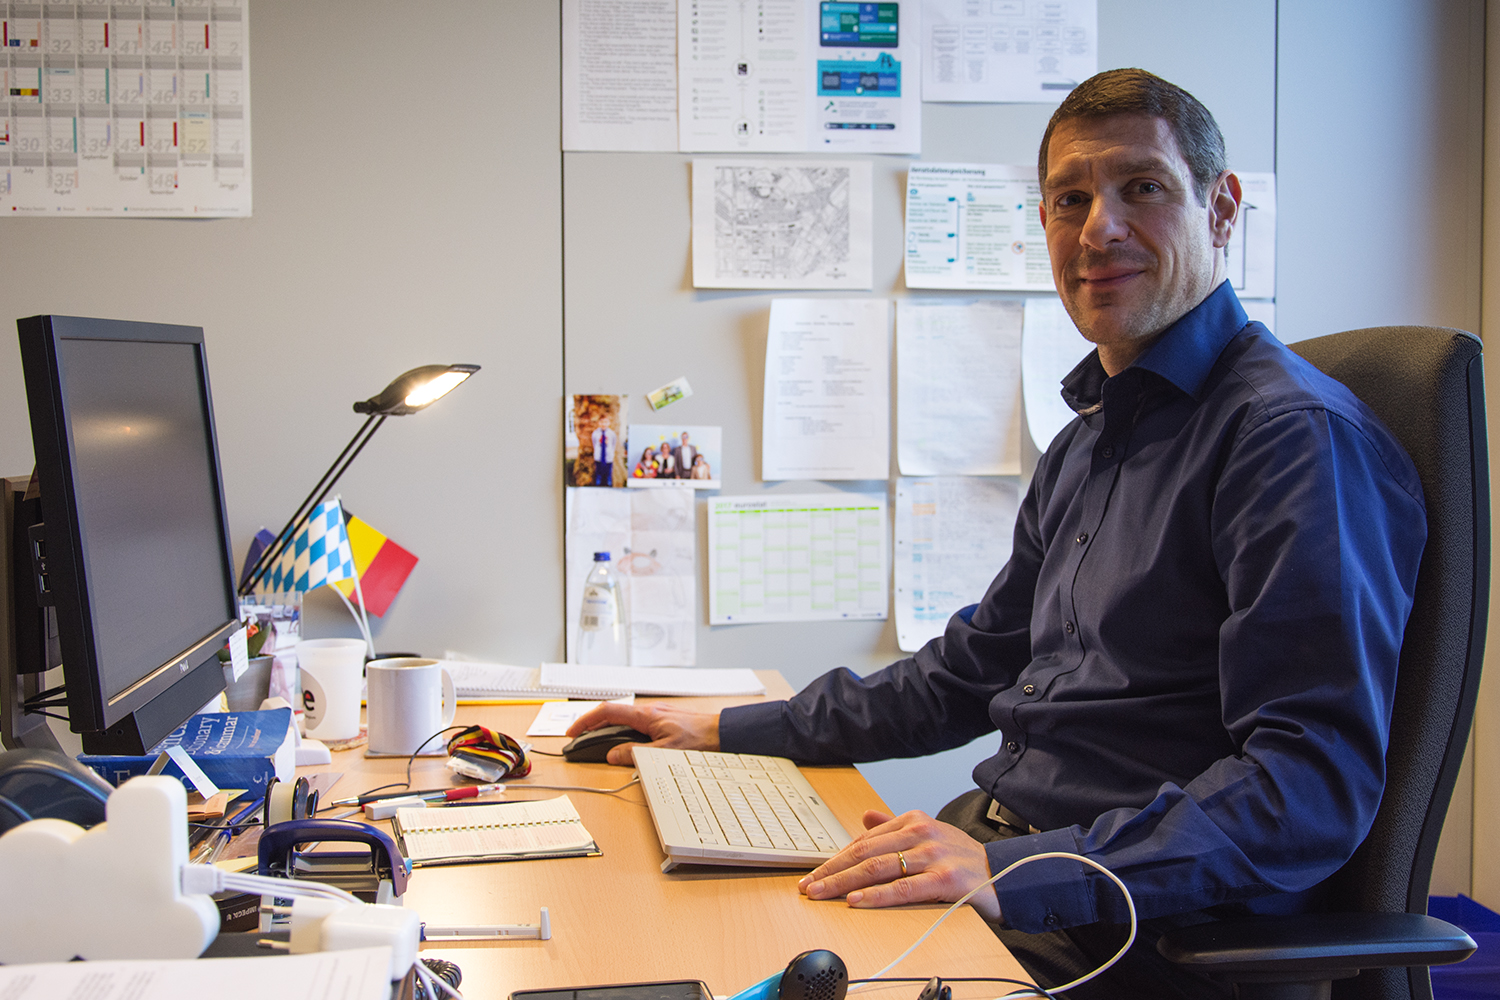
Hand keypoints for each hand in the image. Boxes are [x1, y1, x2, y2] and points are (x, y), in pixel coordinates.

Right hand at [563, 702, 719, 764]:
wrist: (721, 733)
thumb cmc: (699, 739)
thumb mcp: (664, 752)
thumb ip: (635, 754)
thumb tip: (613, 755)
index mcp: (645, 715)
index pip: (606, 712)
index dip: (585, 721)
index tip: (572, 732)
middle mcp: (648, 711)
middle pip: (611, 715)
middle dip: (592, 727)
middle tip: (579, 741)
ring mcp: (655, 715)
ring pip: (623, 720)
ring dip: (607, 730)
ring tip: (597, 745)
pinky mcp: (662, 721)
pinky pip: (635, 724)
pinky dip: (622, 732)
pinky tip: (623, 744)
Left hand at [798, 810, 1000, 921]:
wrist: (1005, 874)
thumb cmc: (964, 858)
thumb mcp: (930, 834)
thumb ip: (895, 827)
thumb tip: (864, 817)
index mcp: (914, 820)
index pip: (864, 840)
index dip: (836, 858)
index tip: (814, 873)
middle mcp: (921, 832)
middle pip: (865, 852)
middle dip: (832, 871)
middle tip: (808, 885)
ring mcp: (933, 855)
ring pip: (878, 868)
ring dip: (844, 883)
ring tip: (822, 894)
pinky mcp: (945, 878)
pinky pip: (903, 888)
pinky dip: (876, 895)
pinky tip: (856, 900)